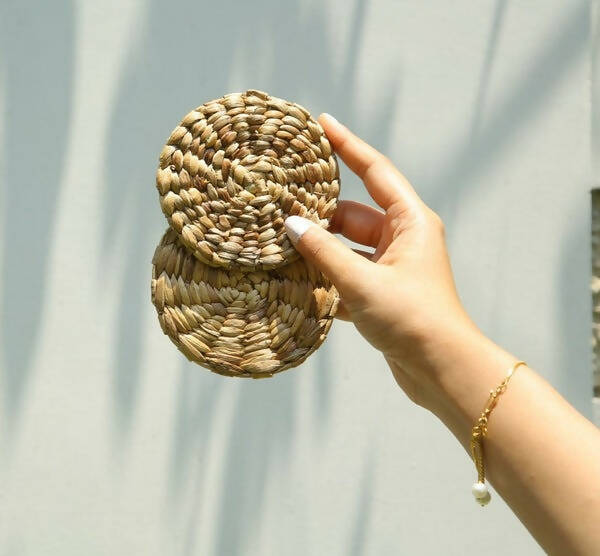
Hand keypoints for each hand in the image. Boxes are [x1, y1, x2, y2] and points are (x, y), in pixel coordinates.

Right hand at [285, 113, 477, 407]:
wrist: (441, 370)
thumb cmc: (412, 319)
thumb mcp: (362, 282)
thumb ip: (324, 252)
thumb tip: (291, 225)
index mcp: (410, 222)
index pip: (374, 170)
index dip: (347, 145)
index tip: (322, 123)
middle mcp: (404, 239)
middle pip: (354, 213)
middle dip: (320, 212)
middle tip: (282, 202)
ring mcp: (393, 267)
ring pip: (347, 247)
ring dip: (320, 250)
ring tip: (282, 245)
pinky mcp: (383, 293)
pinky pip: (349, 275)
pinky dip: (327, 279)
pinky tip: (299, 284)